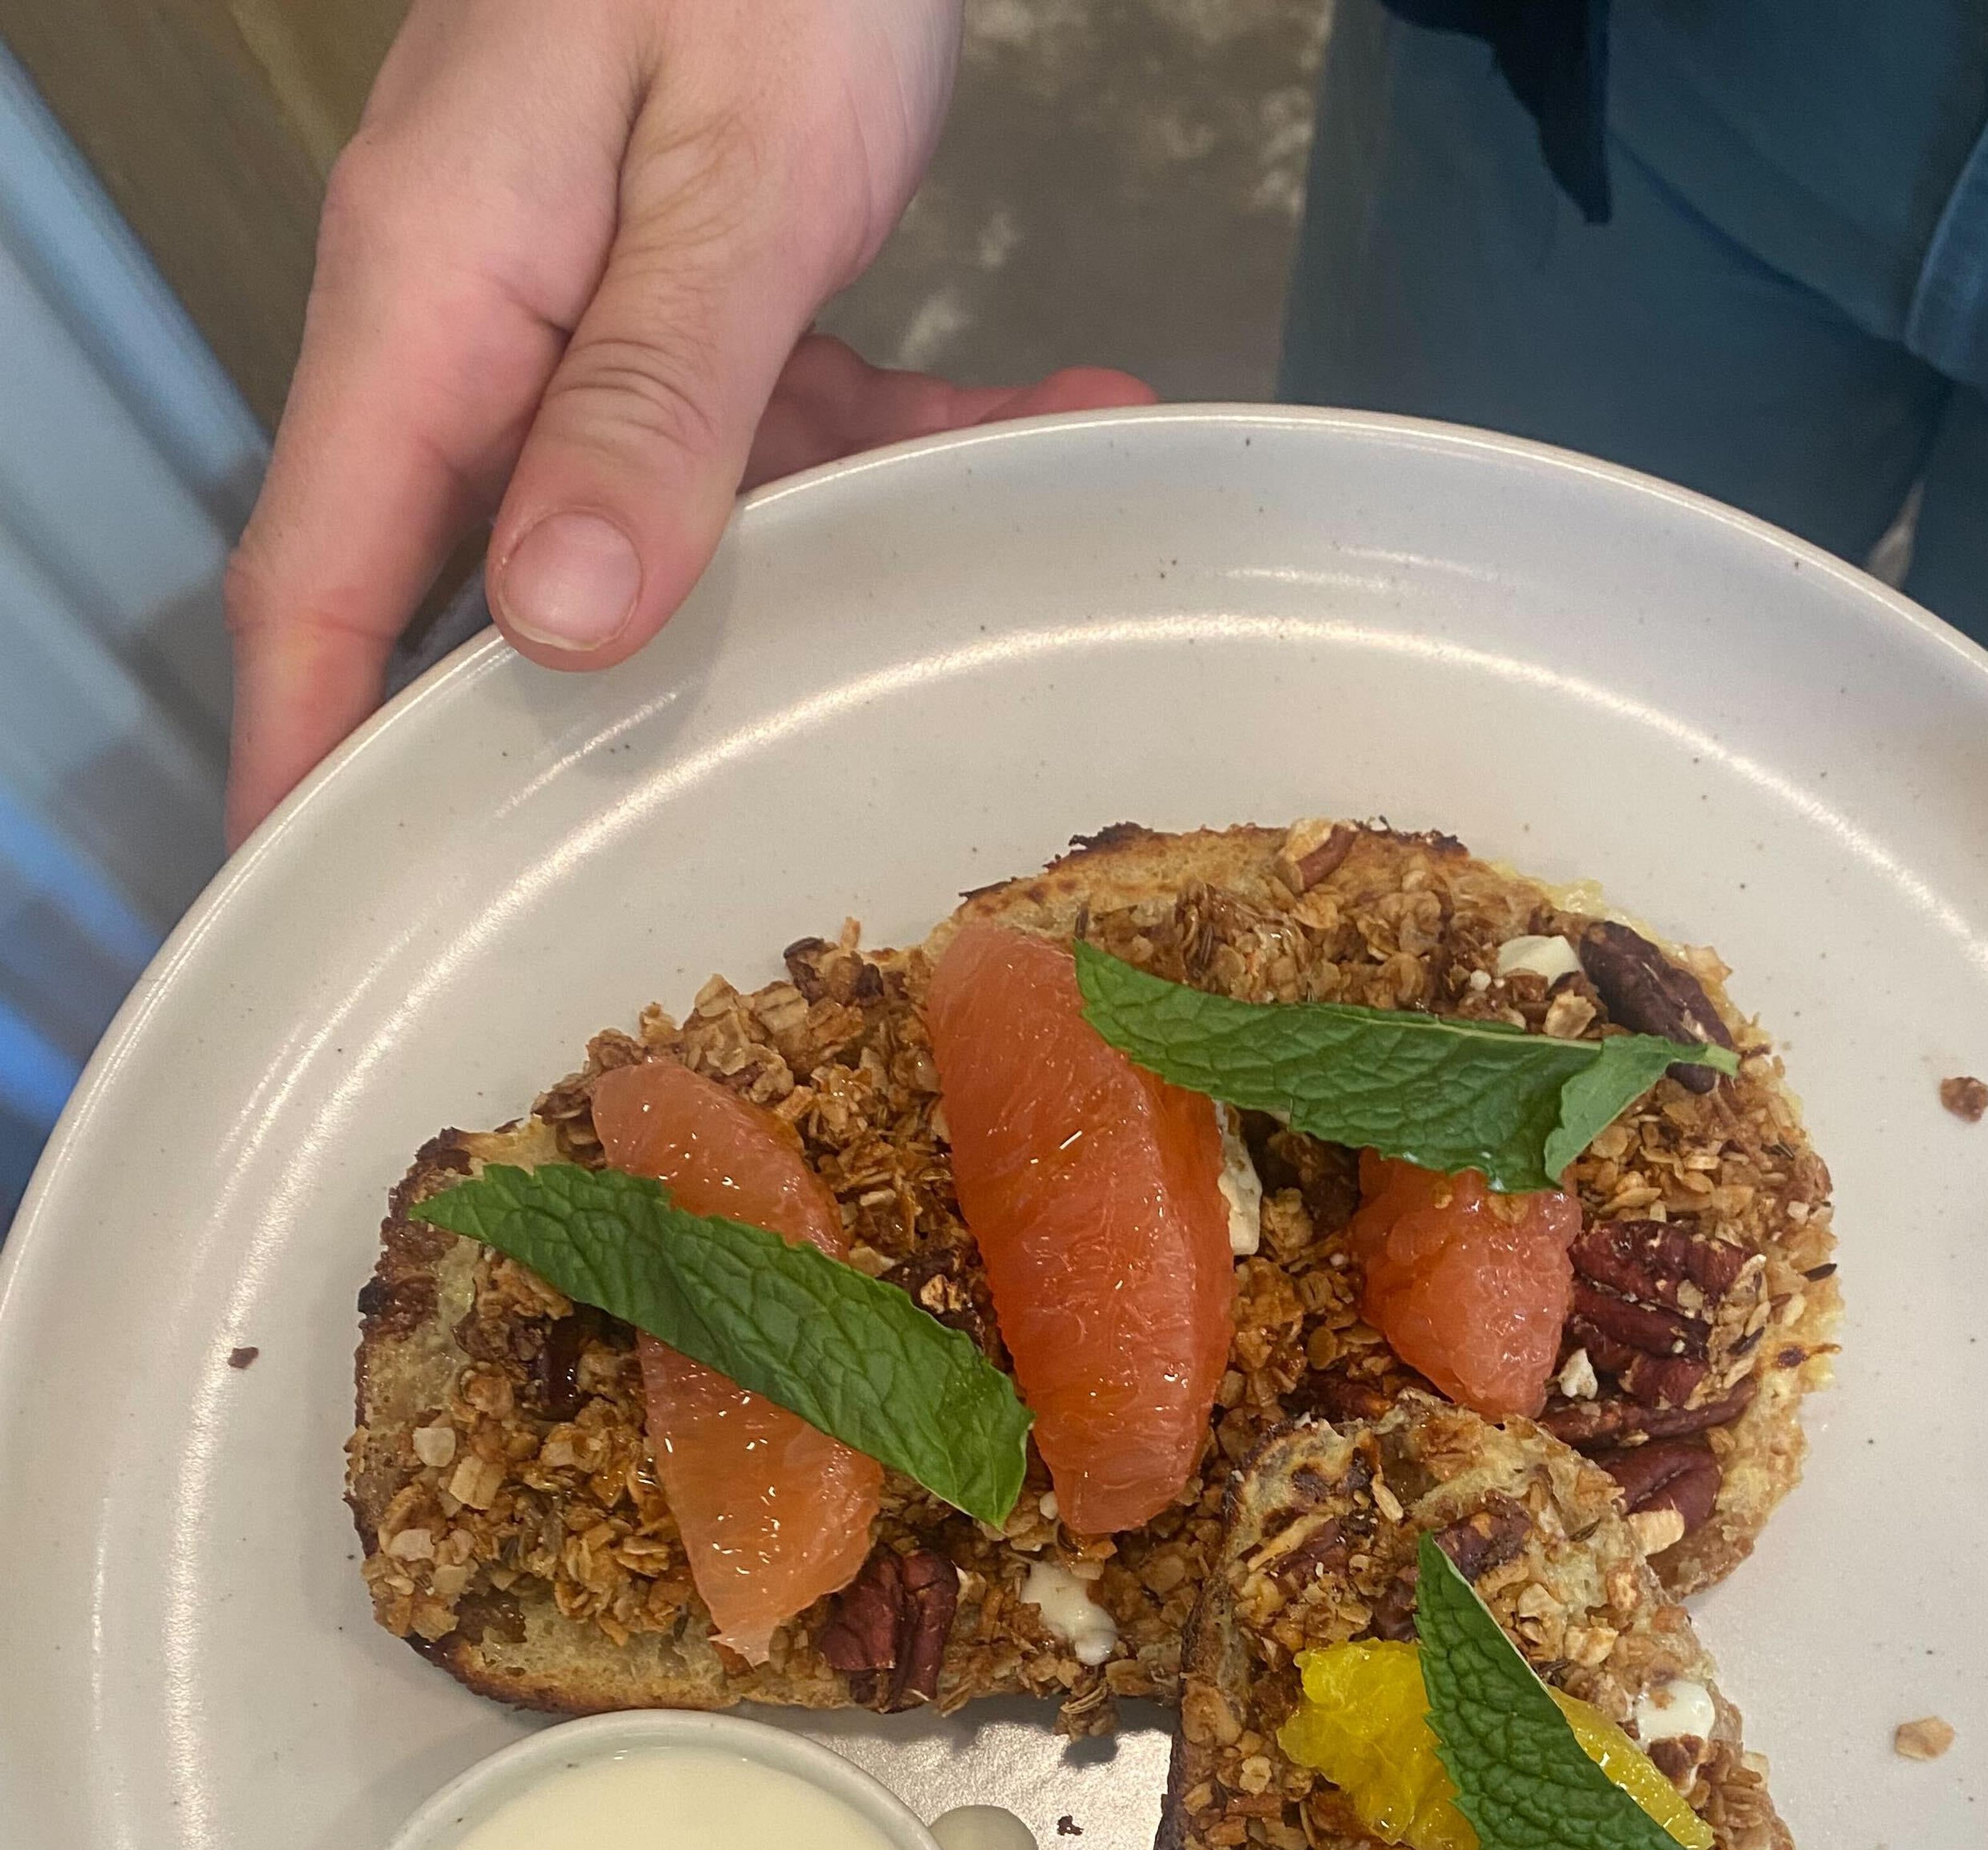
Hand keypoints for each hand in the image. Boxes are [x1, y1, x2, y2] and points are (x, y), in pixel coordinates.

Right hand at [224, 0, 1146, 842]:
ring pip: (684, 521)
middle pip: (492, 589)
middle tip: (689, 870)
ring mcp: (590, 313)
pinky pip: (786, 422)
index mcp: (432, 299)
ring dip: (839, 558)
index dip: (309, 764)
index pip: (315, 583)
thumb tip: (560, 617)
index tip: (335, 919)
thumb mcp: (722, 175)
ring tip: (992, 578)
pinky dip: (912, 442)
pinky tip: (1061, 423)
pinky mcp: (698, 295)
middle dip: (598, 724)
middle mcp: (487, 325)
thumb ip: (649, 396)